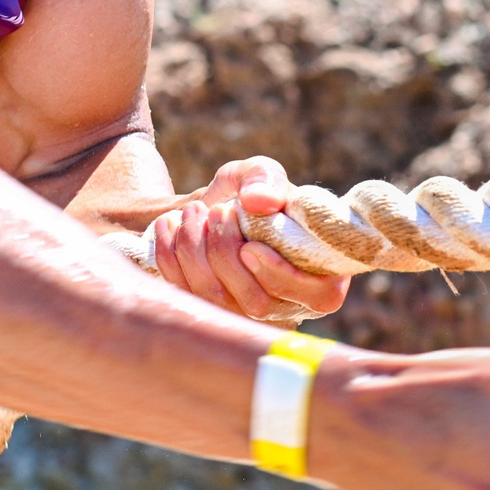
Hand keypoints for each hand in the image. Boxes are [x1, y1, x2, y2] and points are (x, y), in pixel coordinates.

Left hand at [147, 157, 349, 325]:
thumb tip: (259, 200)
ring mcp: (245, 315)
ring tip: (192, 211)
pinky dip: (171, 257)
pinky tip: (169, 225)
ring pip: (218, 301)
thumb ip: (264, 177)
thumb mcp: (259, 174)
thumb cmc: (248, 194)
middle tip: (217, 210)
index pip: (318, 297)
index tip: (249, 246)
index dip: (281, 275)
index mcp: (321, 274)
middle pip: (258, 302)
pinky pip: (187, 296)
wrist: (205, 210)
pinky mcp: (208, 313)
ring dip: (196, 250)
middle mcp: (287, 304)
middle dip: (227, 253)